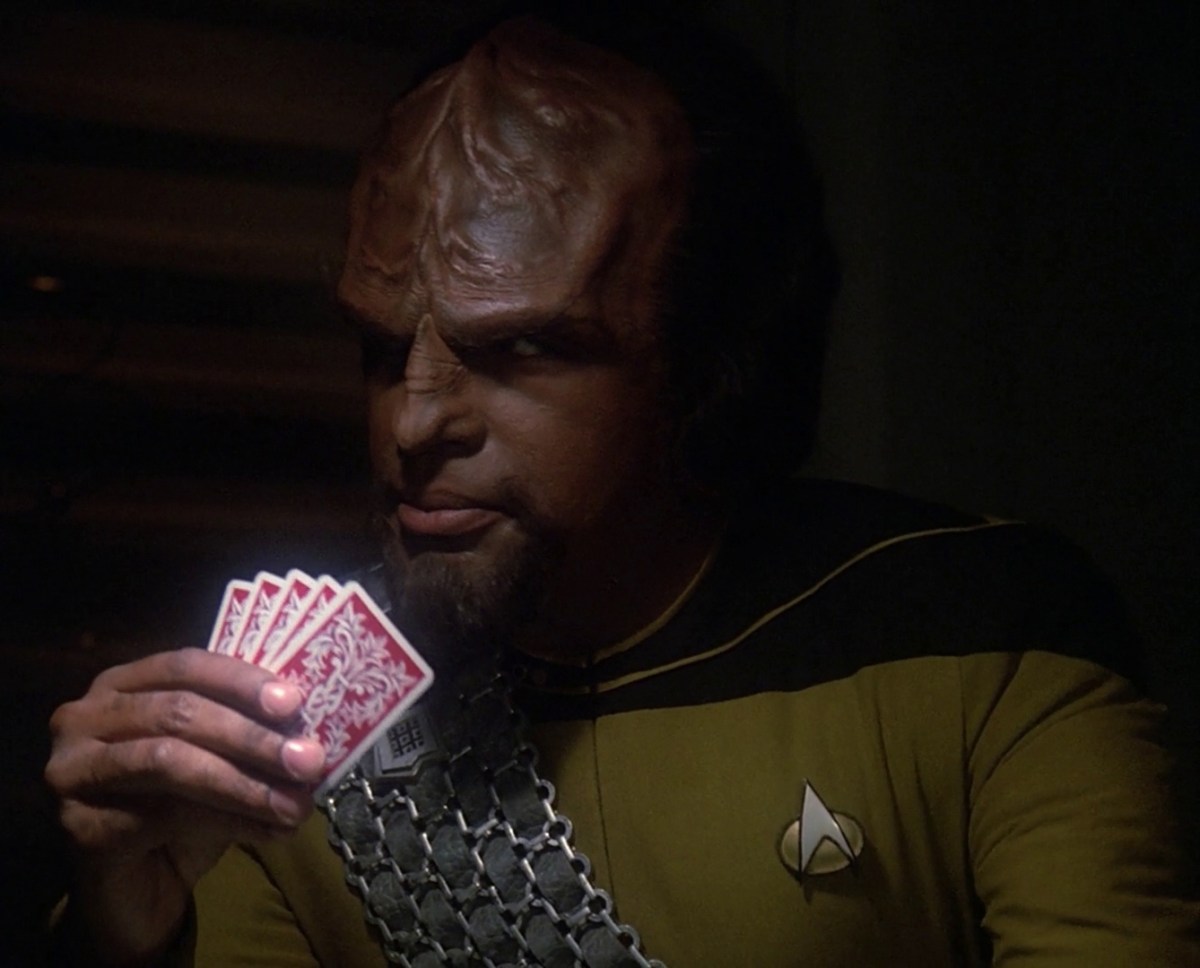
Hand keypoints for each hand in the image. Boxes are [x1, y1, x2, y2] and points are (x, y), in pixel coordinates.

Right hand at [44, 647, 325, 963]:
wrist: (138, 888)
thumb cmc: (183, 808)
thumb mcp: (221, 760)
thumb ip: (251, 735)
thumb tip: (307, 734)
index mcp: (121, 685)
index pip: (185, 665)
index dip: (241, 681)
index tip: (295, 703)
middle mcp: (85, 717)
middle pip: (179, 712)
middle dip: (252, 736)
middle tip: (308, 759)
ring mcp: (73, 770)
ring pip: (170, 761)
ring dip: (243, 781)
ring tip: (294, 801)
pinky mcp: (78, 824)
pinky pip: (163, 814)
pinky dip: (227, 820)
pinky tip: (268, 830)